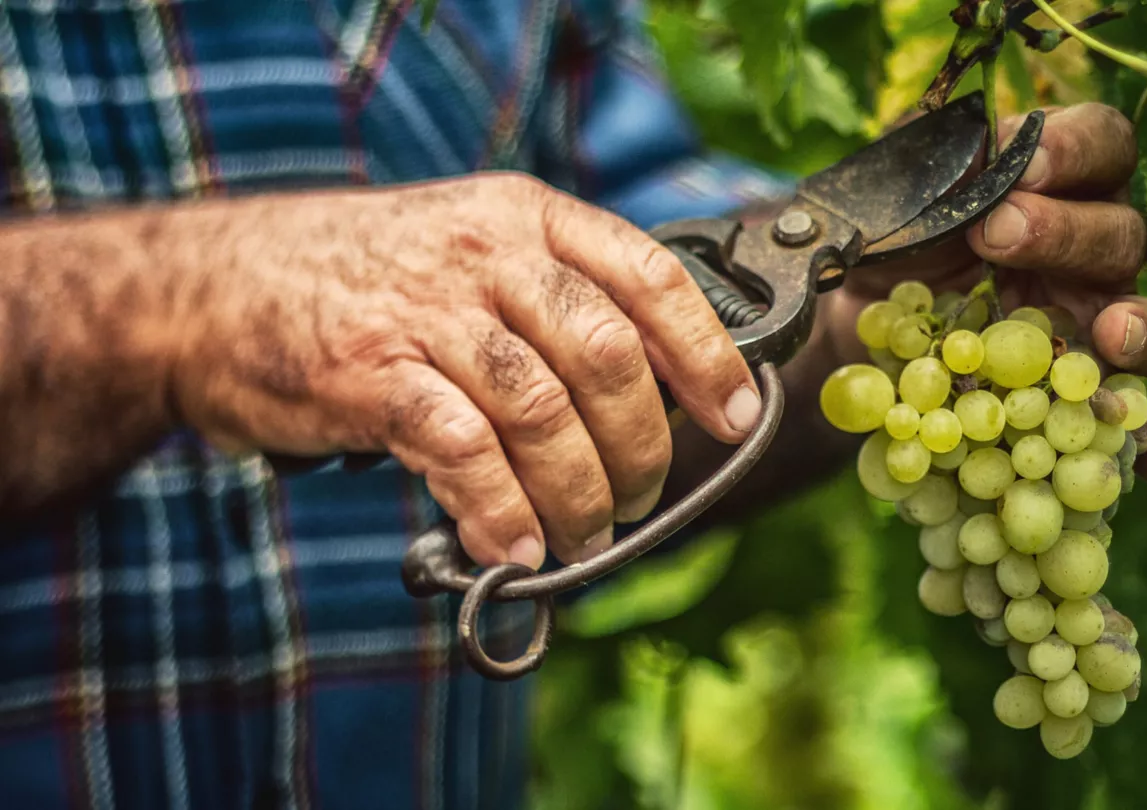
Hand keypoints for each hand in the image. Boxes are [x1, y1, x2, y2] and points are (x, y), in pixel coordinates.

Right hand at [167, 174, 761, 567]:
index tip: (735, 416)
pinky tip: (516, 549)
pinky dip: (504, 513)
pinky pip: (465, 454)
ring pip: (545, 414)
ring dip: (581, 495)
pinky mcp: (370, 375)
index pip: (649, 277)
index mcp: (527, 217)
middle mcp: (487, 253)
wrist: (216, 285)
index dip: (706, 355)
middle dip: (644, 447)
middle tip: (640, 498)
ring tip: (583, 535)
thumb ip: (553, 306)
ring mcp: (427, 312)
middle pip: (609, 357)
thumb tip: (651, 399)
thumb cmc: (365, 281)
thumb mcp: (471, 251)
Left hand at [819, 102, 1146, 491]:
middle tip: (999, 236)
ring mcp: (1099, 331)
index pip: (1103, 144)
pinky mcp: (1083, 402)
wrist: (854, 330)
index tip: (1025, 162)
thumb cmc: (887, 246)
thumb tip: (968, 151)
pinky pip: (1139, 426)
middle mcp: (1093, 255)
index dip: (1076, 147)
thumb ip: (930, 167)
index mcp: (1058, 187)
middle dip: (1065, 233)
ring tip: (1112, 333)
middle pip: (1122, 235)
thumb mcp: (895, 197)